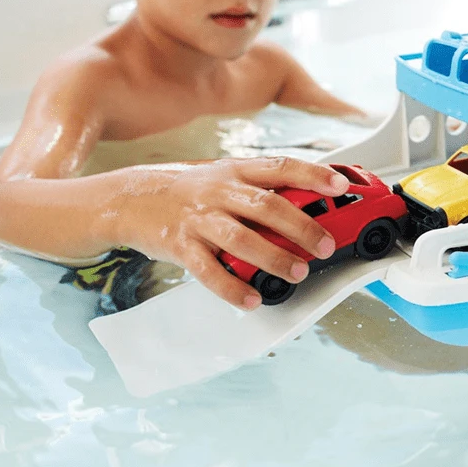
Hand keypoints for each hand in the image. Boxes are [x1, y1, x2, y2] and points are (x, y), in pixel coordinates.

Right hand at [114, 157, 349, 309]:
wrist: (127, 198)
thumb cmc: (186, 188)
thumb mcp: (222, 175)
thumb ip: (258, 186)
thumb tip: (306, 198)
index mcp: (235, 170)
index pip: (281, 167)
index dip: (313, 175)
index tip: (340, 186)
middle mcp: (219, 190)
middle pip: (268, 206)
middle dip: (302, 227)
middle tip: (326, 245)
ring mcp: (199, 218)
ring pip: (242, 238)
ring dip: (274, 258)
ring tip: (298, 272)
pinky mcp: (179, 245)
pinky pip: (208, 270)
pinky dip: (232, 287)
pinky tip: (252, 300)